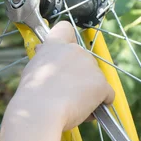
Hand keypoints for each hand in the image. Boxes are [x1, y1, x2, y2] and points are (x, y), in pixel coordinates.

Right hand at [0, 21, 114, 140]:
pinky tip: (88, 111)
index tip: (63, 52)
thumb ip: (43, 59)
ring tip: (72, 105)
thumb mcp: (32, 69)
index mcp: (55, 45)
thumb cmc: (32, 93)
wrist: (40, 110)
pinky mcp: (102, 84)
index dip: (66, 39)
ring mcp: (91, 66)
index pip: (64, 28)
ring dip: (89, 90)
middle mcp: (75, 50)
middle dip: (79, 74)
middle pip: (84, 59)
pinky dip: (101, 102)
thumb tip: (42, 51)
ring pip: (95, 78)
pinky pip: (107, 95)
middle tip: (65, 91)